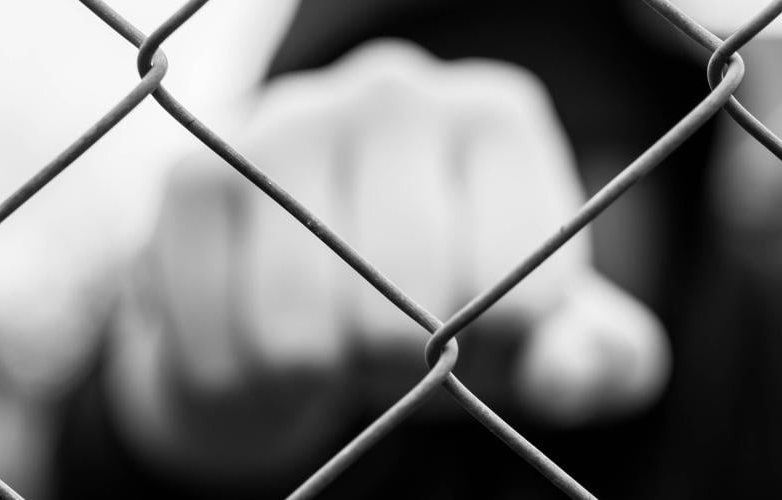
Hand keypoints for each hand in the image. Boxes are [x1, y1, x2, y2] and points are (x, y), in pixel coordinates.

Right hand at [106, 39, 668, 484]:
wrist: (299, 291)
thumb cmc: (440, 305)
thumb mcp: (535, 340)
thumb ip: (589, 361)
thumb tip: (569, 373)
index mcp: (498, 118)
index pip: (519, 293)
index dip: (494, 358)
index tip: (474, 339)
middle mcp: (395, 91)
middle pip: (403, 311)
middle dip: (394, 369)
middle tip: (385, 353)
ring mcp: (285, 122)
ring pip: (298, 332)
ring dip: (310, 379)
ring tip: (324, 346)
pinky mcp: (192, 177)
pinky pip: (216, 341)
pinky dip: (236, 382)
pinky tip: (253, 341)